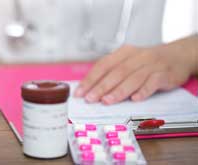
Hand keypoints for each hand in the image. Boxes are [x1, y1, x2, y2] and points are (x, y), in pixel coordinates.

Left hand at [74, 44, 195, 104]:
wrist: (177, 56)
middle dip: (101, 86)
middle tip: (90, 98)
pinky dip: (143, 91)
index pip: (103, 66)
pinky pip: (153, 82)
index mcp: (123, 53)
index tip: (80, 92)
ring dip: (119, 91)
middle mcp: (136, 57)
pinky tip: (135, 99)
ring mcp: (151, 65)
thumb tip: (90, 89)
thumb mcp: (127, 62)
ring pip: (133, 78)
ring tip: (107, 101)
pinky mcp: (164, 74)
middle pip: (116, 72)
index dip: (90, 79)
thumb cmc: (146, 63)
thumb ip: (111, 73)